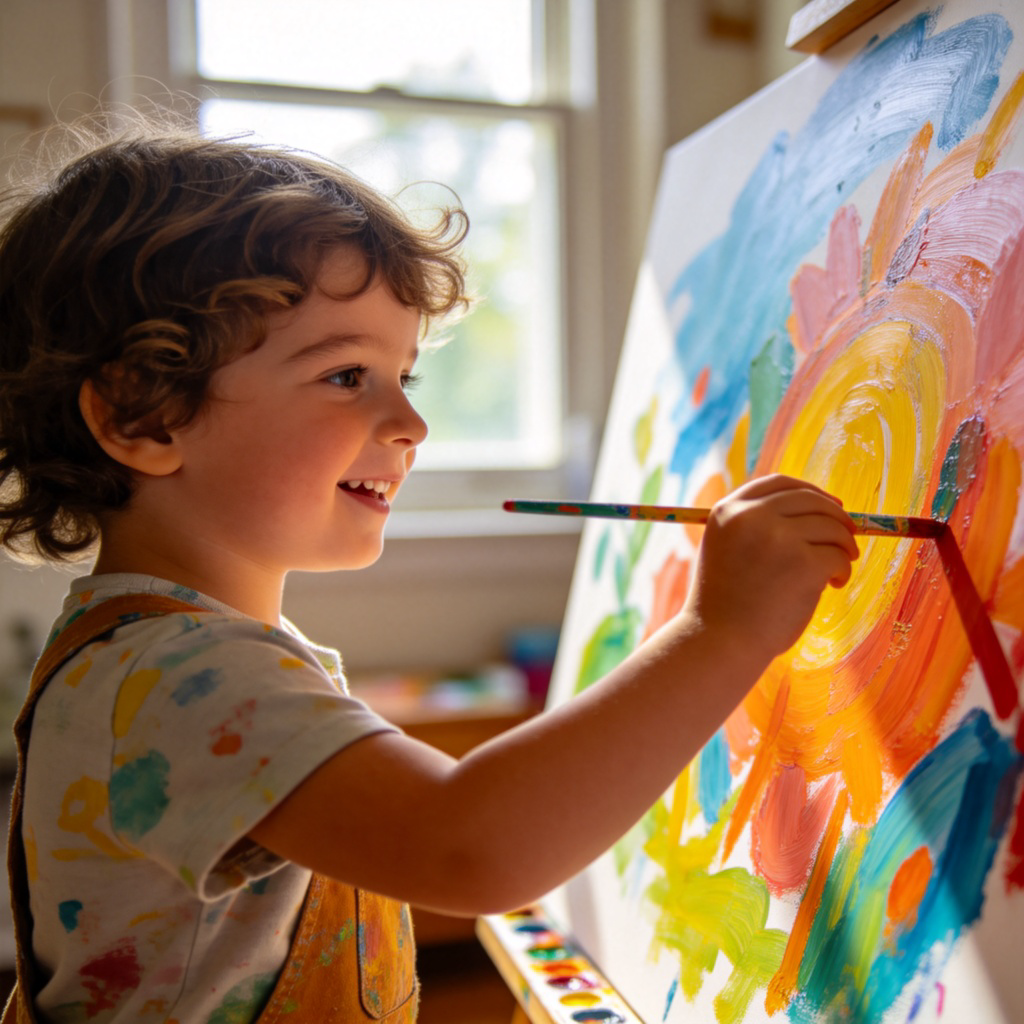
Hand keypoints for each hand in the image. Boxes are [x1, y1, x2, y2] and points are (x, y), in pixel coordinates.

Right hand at [683, 475, 858, 662]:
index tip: (831, 504)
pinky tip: (833, 584)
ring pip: (831, 527)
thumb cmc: (725, 603)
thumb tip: (813, 508)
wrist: (720, 642)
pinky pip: (838, 556)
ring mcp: (777, 537)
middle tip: (848, 539)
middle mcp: (750, 516)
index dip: (811, 491)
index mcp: (728, 510)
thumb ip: (754, 525)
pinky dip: (843, 569)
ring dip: (843, 546)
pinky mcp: (803, 563)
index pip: (778, 483)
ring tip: (837, 569)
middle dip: (837, 517)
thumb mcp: (726, 548)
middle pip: (810, 499)